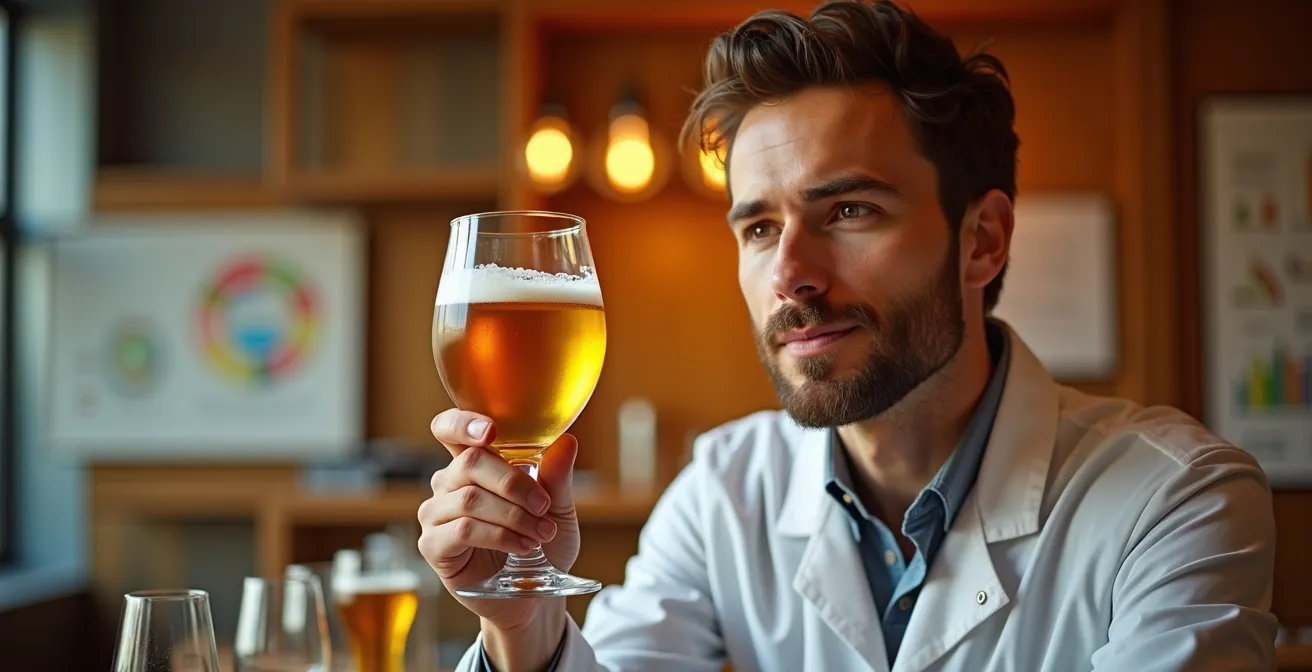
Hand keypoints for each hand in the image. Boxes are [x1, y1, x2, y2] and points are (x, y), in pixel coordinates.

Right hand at [417, 409, 578, 642]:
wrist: (535, 596)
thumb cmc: (542, 546)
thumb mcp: (557, 509)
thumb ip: (556, 477)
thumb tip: (566, 440)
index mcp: (473, 464)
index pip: (450, 428)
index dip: (463, 423)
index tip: (491, 431)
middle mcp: (448, 484)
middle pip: (470, 462)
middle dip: (514, 484)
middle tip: (542, 507)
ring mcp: (436, 514)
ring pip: (469, 499)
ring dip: (513, 516)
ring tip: (539, 534)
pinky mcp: (432, 545)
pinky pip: (462, 530)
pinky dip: (499, 536)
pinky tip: (522, 547)